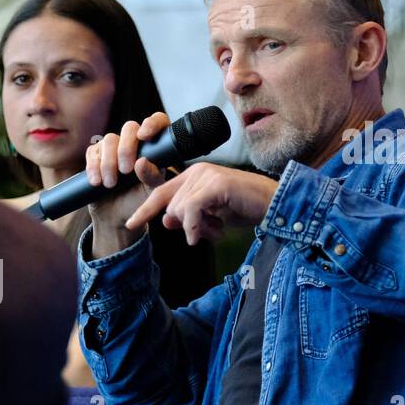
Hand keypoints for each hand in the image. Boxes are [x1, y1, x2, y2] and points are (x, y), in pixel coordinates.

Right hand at [84, 112, 175, 257]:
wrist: (116, 217)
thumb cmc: (138, 201)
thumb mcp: (151, 193)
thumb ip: (152, 177)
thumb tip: (142, 162)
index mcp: (154, 147)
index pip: (157, 122)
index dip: (151, 124)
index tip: (144, 136)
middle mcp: (134, 142)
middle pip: (129, 128)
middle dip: (125, 149)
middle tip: (125, 171)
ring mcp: (114, 147)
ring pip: (109, 140)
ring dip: (108, 162)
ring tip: (110, 184)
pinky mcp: (96, 155)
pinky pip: (92, 152)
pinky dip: (93, 167)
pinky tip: (96, 182)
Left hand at [126, 162, 279, 245]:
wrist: (273, 204)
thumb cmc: (243, 209)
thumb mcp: (211, 217)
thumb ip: (188, 218)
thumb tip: (166, 221)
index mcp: (193, 176)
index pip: (160, 193)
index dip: (145, 210)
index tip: (130, 224)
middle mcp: (197, 171)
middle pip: (170, 208)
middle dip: (189, 226)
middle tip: (213, 229)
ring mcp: (206, 175)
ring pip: (179, 210)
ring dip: (198, 228)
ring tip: (219, 227)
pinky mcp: (215, 184)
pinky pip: (191, 210)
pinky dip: (198, 226)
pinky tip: (214, 233)